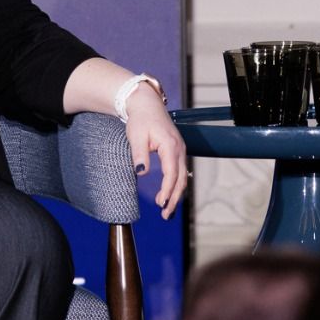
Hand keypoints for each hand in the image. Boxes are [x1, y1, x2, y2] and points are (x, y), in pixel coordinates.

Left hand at [125, 89, 188, 219]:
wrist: (146, 105)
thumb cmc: (140, 120)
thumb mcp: (136, 137)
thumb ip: (139, 155)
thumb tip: (141, 173)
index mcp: (170, 145)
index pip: (172, 173)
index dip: (167, 190)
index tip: (161, 203)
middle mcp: (179, 149)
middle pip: (181, 179)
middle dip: (174, 198)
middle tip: (165, 214)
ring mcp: (180, 150)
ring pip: (182, 177)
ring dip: (176, 194)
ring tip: (167, 210)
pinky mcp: (177, 151)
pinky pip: (180, 172)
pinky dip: (176, 185)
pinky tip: (170, 195)